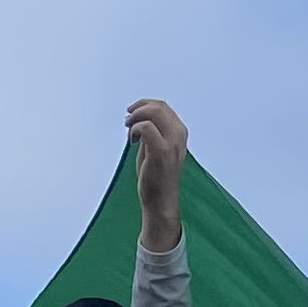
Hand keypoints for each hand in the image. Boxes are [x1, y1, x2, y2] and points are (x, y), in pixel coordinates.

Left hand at [127, 98, 186, 252]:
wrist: (160, 202)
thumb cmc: (156, 178)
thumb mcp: (155, 148)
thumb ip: (152, 132)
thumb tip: (139, 118)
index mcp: (179, 132)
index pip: (163, 107)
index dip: (144, 104)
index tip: (132, 112)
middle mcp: (179, 135)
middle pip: (159, 106)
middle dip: (139, 108)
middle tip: (127, 120)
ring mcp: (172, 143)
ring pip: (154, 113)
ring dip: (136, 117)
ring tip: (129, 131)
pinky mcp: (162, 151)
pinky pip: (146, 127)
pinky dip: (136, 129)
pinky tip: (132, 140)